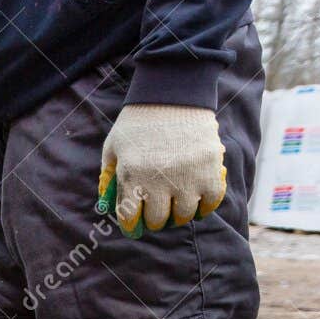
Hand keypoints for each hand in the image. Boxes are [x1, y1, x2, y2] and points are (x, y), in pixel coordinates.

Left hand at [96, 105, 227, 238]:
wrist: (173, 92)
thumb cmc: (138, 120)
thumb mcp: (113, 145)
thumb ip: (110, 173)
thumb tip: (108, 200)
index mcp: (131, 175)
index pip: (129, 216)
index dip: (130, 225)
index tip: (134, 225)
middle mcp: (158, 181)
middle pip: (158, 220)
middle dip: (155, 220)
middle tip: (157, 215)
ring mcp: (187, 176)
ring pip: (185, 214)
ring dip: (179, 214)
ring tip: (177, 207)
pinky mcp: (210, 169)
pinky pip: (211, 201)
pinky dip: (205, 207)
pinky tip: (199, 205)